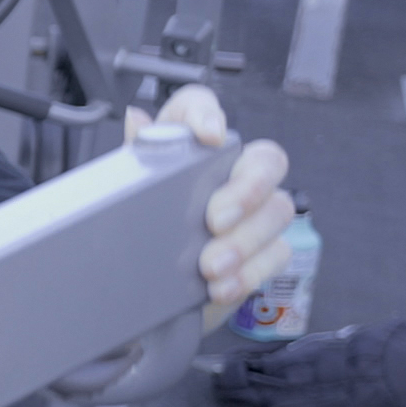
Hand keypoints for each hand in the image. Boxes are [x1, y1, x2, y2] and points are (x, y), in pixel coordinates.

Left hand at [136, 84, 292, 324]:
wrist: (144, 298)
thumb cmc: (140, 237)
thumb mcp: (127, 200)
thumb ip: (135, 159)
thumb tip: (136, 118)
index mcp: (185, 149)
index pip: (201, 108)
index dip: (207, 115)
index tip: (208, 136)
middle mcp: (228, 173)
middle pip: (265, 160)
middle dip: (247, 190)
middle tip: (214, 220)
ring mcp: (253, 211)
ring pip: (278, 209)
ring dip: (245, 241)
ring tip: (210, 266)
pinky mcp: (264, 250)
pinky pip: (276, 252)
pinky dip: (249, 272)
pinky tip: (221, 285)